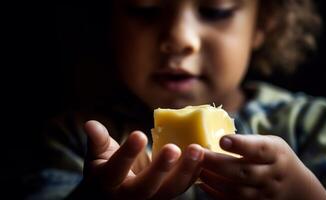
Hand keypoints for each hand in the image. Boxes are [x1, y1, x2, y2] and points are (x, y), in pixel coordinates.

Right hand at [79, 120, 203, 199]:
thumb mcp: (97, 155)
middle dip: (160, 168)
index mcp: (109, 183)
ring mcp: (151, 199)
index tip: (139, 134)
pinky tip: (204, 155)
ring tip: (198, 149)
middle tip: (174, 148)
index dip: (127, 153)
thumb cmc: (106, 169)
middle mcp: (130, 196)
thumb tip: (89, 124)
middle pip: (146, 187)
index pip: (116, 170)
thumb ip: (97, 141)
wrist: (114, 194)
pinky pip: (182, 188)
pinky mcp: (166, 196)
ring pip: (170, 190)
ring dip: (186, 170)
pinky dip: (194, 173)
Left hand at [199, 134, 325, 199]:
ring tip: (197, 168)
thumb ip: (249, 141)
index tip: (222, 139)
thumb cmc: (274, 157)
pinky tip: (202, 182)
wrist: (296, 187)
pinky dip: (215, 193)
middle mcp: (272, 174)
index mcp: (276, 153)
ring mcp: (264, 193)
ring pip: (237, 190)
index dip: (241, 145)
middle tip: (198, 154)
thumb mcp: (270, 143)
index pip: (260, 149)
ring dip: (214, 180)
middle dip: (218, 163)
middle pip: (244, 172)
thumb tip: (213, 130)